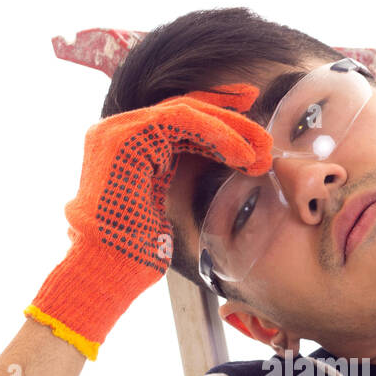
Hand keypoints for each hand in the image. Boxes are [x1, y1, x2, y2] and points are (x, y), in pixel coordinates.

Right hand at [26, 84, 271, 359]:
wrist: (109, 267)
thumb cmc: (136, 250)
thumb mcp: (168, 204)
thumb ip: (182, 174)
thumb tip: (220, 163)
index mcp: (129, 146)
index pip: (179, 118)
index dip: (219, 117)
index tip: (253, 127)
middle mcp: (120, 131)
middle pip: (185, 109)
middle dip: (231, 116)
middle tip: (265, 131)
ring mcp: (118, 129)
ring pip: (186, 111)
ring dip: (229, 129)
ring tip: (259, 152)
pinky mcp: (125, 135)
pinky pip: (180, 119)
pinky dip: (215, 133)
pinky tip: (240, 154)